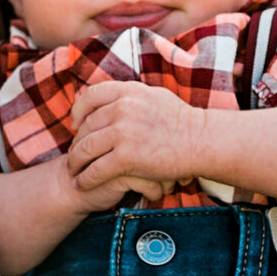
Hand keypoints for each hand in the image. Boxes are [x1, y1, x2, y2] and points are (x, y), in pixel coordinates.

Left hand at [66, 79, 216, 205]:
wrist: (203, 141)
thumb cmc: (182, 121)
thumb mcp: (154, 96)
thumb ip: (130, 96)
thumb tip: (111, 96)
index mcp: (128, 91)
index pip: (90, 97)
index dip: (78, 111)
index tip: (75, 124)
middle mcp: (123, 108)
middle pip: (85, 126)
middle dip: (76, 142)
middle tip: (75, 154)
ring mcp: (124, 132)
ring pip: (85, 148)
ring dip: (75, 162)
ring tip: (74, 171)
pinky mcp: (126, 157)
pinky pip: (95, 169)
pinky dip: (85, 179)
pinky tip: (82, 184)